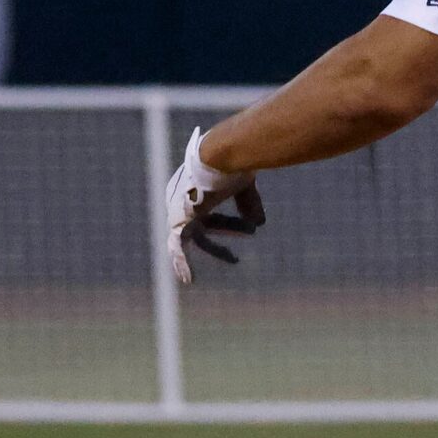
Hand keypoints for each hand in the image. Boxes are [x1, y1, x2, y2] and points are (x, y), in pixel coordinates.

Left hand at [165, 126, 265, 284]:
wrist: (218, 157)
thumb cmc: (230, 164)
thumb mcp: (242, 186)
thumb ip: (248, 203)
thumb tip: (259, 223)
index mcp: (192, 185)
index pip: (210, 210)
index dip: (229, 223)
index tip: (250, 230)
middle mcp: (181, 198)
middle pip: (205, 223)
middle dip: (226, 231)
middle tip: (239, 250)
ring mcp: (178, 210)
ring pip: (195, 237)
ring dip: (214, 249)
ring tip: (228, 262)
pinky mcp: (180, 221)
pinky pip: (178, 248)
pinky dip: (183, 263)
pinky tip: (189, 280)